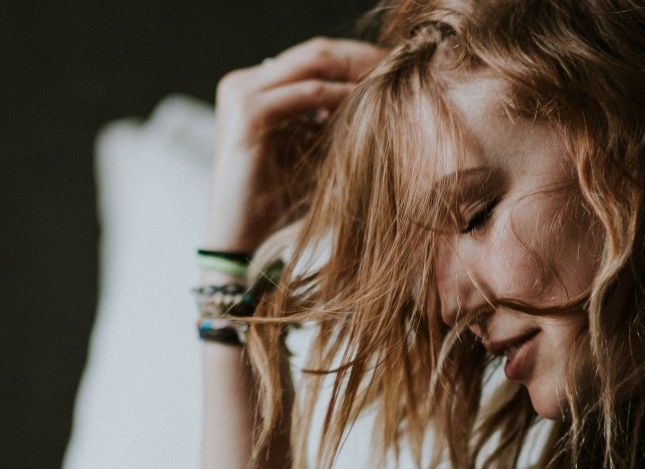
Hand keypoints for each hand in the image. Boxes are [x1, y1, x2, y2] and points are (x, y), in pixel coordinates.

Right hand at [205, 38, 386, 252]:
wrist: (241, 239)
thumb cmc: (279, 200)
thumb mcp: (308, 147)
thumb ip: (330, 117)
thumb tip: (381, 90)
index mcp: (252, 86)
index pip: (312, 57)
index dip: (357, 58)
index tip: (397, 68)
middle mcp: (242, 82)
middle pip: (315, 52)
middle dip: (362, 58)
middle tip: (403, 68)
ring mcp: (241, 94)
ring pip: (313, 63)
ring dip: (357, 72)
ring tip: (393, 83)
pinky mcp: (248, 113)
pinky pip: (307, 93)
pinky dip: (341, 96)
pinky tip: (369, 104)